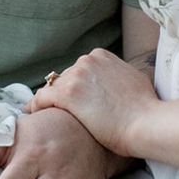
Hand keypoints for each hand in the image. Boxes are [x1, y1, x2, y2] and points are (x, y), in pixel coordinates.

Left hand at [28, 49, 158, 155]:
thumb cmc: (145, 107)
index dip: (74, 87)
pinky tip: (33, 116)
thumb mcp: (133, 79)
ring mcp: (76, 76)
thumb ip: (118, 75)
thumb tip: (117, 81)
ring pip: (52, 88)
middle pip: (64, 78)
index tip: (71, 100)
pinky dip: (35, 107)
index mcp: (101, 56)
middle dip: (63, 94)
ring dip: (49, 102)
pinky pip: (41, 98)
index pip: (77, 71)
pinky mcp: (67, 94)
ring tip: (43, 116)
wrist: (146, 122)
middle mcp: (86, 61)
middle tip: (58, 112)